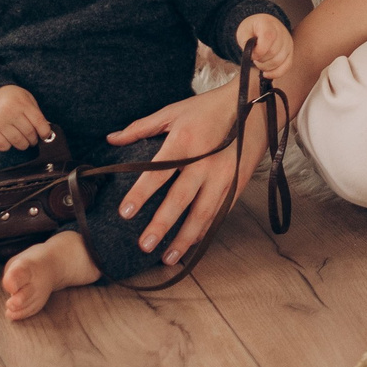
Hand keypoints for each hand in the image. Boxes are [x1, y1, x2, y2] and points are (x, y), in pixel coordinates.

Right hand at [0, 85, 51, 153]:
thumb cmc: (13, 98)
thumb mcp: (27, 99)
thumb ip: (36, 114)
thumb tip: (46, 132)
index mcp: (22, 103)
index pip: (38, 121)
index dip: (44, 132)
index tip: (45, 136)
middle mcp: (9, 112)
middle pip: (29, 133)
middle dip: (33, 140)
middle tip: (33, 140)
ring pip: (17, 141)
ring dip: (23, 145)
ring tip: (23, 142)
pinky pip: (1, 145)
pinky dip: (7, 147)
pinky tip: (9, 141)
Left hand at [106, 83, 266, 267]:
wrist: (254, 109)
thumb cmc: (208, 109)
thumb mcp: (173, 112)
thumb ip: (142, 127)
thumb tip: (112, 138)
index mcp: (185, 142)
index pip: (158, 171)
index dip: (141, 193)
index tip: (125, 213)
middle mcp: (205, 162)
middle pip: (180, 199)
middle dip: (162, 225)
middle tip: (144, 246)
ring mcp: (223, 176)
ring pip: (203, 213)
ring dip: (185, 238)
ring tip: (167, 257)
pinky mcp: (236, 185)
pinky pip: (219, 213)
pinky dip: (204, 231)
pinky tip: (191, 245)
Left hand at [234, 14, 293, 77]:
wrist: (263, 24)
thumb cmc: (252, 29)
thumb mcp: (243, 32)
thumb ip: (246, 43)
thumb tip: (252, 54)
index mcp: (269, 24)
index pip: (268, 37)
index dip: (259, 50)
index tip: (251, 54)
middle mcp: (282, 32)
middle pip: (273, 52)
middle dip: (260, 59)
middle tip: (254, 57)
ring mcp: (288, 42)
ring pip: (279, 61)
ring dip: (266, 66)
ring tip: (259, 61)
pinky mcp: (290, 52)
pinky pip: (286, 66)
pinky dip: (276, 73)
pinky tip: (266, 73)